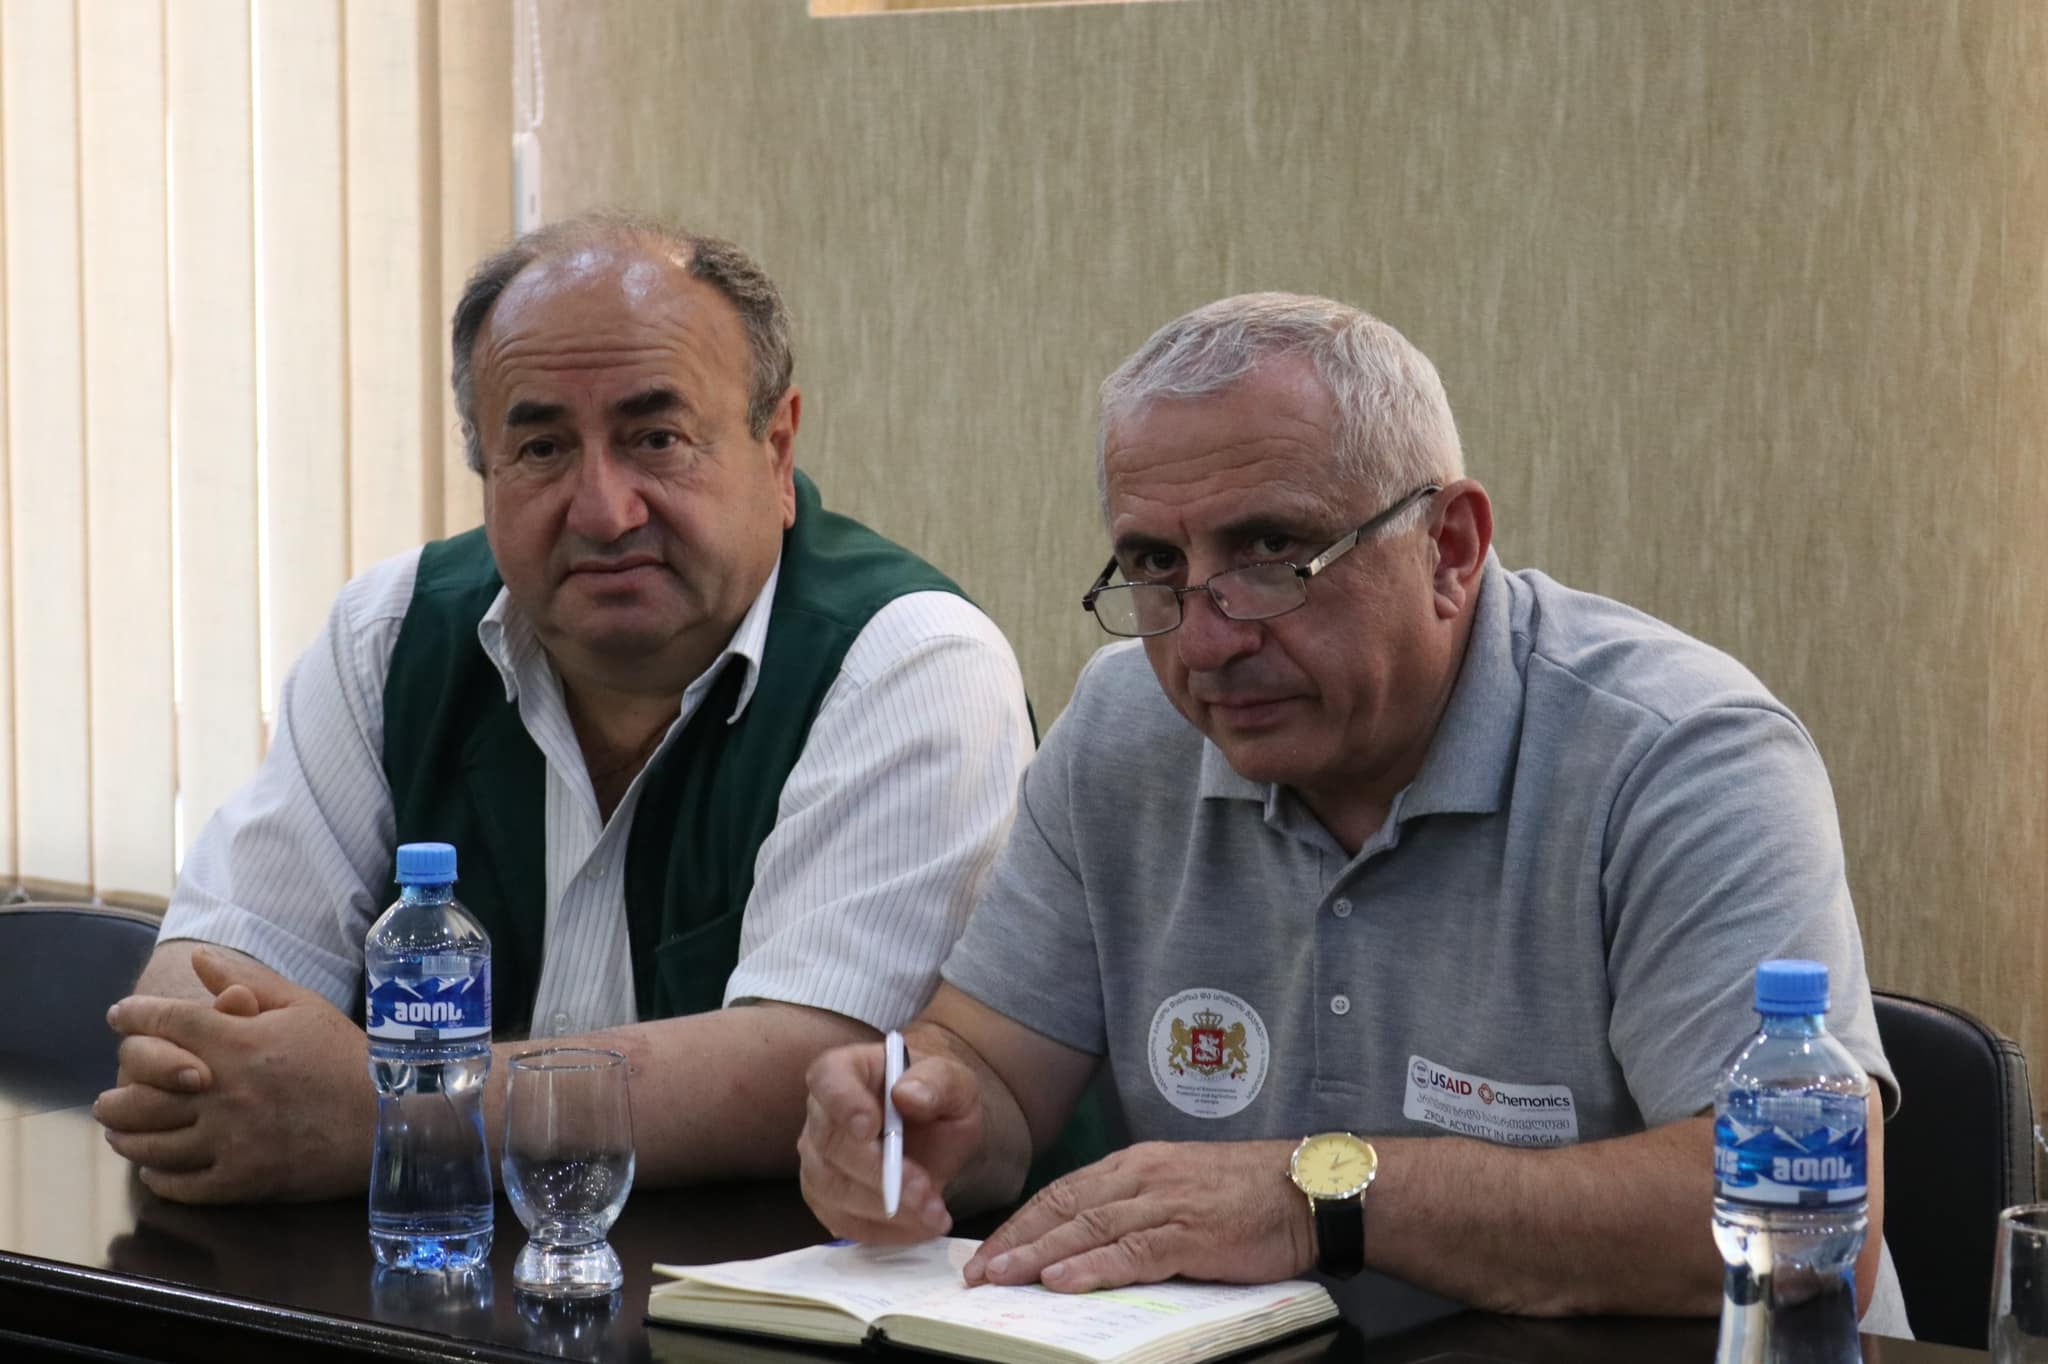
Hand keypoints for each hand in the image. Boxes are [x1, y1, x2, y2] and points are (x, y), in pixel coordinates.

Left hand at [96, 947, 373, 1202]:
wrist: (387, 1120)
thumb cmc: (348, 1058)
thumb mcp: (305, 1007)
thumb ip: (250, 983)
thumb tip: (200, 960)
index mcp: (238, 1043)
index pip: (163, 1022)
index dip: (134, 1016)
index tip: (121, 1017)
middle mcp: (223, 1092)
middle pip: (137, 1092)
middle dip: (115, 1092)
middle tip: (108, 1095)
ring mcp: (229, 1140)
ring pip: (149, 1143)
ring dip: (127, 1135)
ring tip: (122, 1131)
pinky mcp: (239, 1180)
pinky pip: (178, 1183)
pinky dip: (157, 1175)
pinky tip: (156, 1167)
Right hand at [798, 1041, 985, 1242]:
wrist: (937, 1131)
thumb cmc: (937, 1097)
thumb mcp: (954, 1082)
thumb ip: (936, 1082)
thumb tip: (907, 1095)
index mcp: (847, 1070)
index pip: (829, 1080)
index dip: (844, 1104)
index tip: (870, 1128)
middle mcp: (822, 1114)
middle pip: (832, 1145)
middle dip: (879, 1174)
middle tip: (924, 1192)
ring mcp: (818, 1160)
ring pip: (834, 1190)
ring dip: (885, 1209)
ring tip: (932, 1214)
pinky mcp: (827, 1200)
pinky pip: (845, 1222)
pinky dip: (883, 1232)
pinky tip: (919, 1227)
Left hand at [963, 1139, 1312, 1292]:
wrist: (1308, 1187)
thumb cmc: (1248, 1193)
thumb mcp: (1181, 1188)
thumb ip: (1137, 1207)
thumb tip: (1090, 1240)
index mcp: (1138, 1164)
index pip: (1064, 1191)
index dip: (1022, 1221)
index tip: (989, 1249)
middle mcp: (1143, 1176)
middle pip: (1064, 1207)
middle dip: (1016, 1240)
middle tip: (978, 1271)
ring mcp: (1166, 1202)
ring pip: (1088, 1227)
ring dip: (1039, 1254)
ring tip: (1002, 1275)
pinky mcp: (1191, 1233)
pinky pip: (1132, 1251)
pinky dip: (1092, 1266)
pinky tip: (1062, 1280)